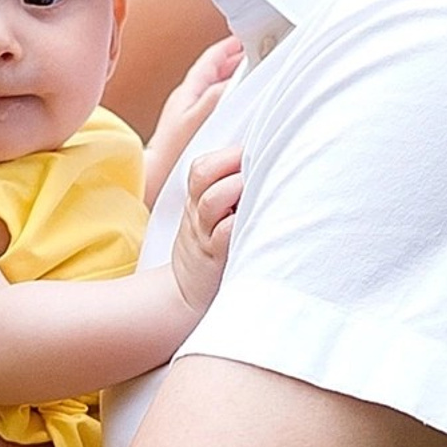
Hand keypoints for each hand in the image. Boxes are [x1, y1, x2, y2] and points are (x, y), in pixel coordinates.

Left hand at [142, 35, 243, 205]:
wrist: (154, 176)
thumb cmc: (172, 149)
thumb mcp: (199, 117)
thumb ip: (216, 95)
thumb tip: (235, 78)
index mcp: (189, 90)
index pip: (211, 59)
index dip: (229, 48)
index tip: (244, 40)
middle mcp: (187, 99)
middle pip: (213, 72)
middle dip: (233, 63)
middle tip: (252, 57)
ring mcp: (188, 114)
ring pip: (213, 89)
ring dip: (231, 82)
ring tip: (248, 80)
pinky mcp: (190, 129)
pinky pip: (213, 106)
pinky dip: (226, 101)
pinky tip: (234, 110)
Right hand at [169, 145, 243, 313]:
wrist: (185, 292)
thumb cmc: (209, 246)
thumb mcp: (207, 215)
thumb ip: (225, 190)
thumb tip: (262, 163)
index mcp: (197, 199)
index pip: (204, 165)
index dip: (228, 155)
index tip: (255, 154)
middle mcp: (199, 213)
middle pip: (204, 174)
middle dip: (232, 164)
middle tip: (258, 165)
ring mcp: (206, 234)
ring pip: (212, 201)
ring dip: (235, 188)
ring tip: (255, 187)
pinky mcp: (216, 258)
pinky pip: (223, 235)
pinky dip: (236, 223)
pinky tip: (254, 218)